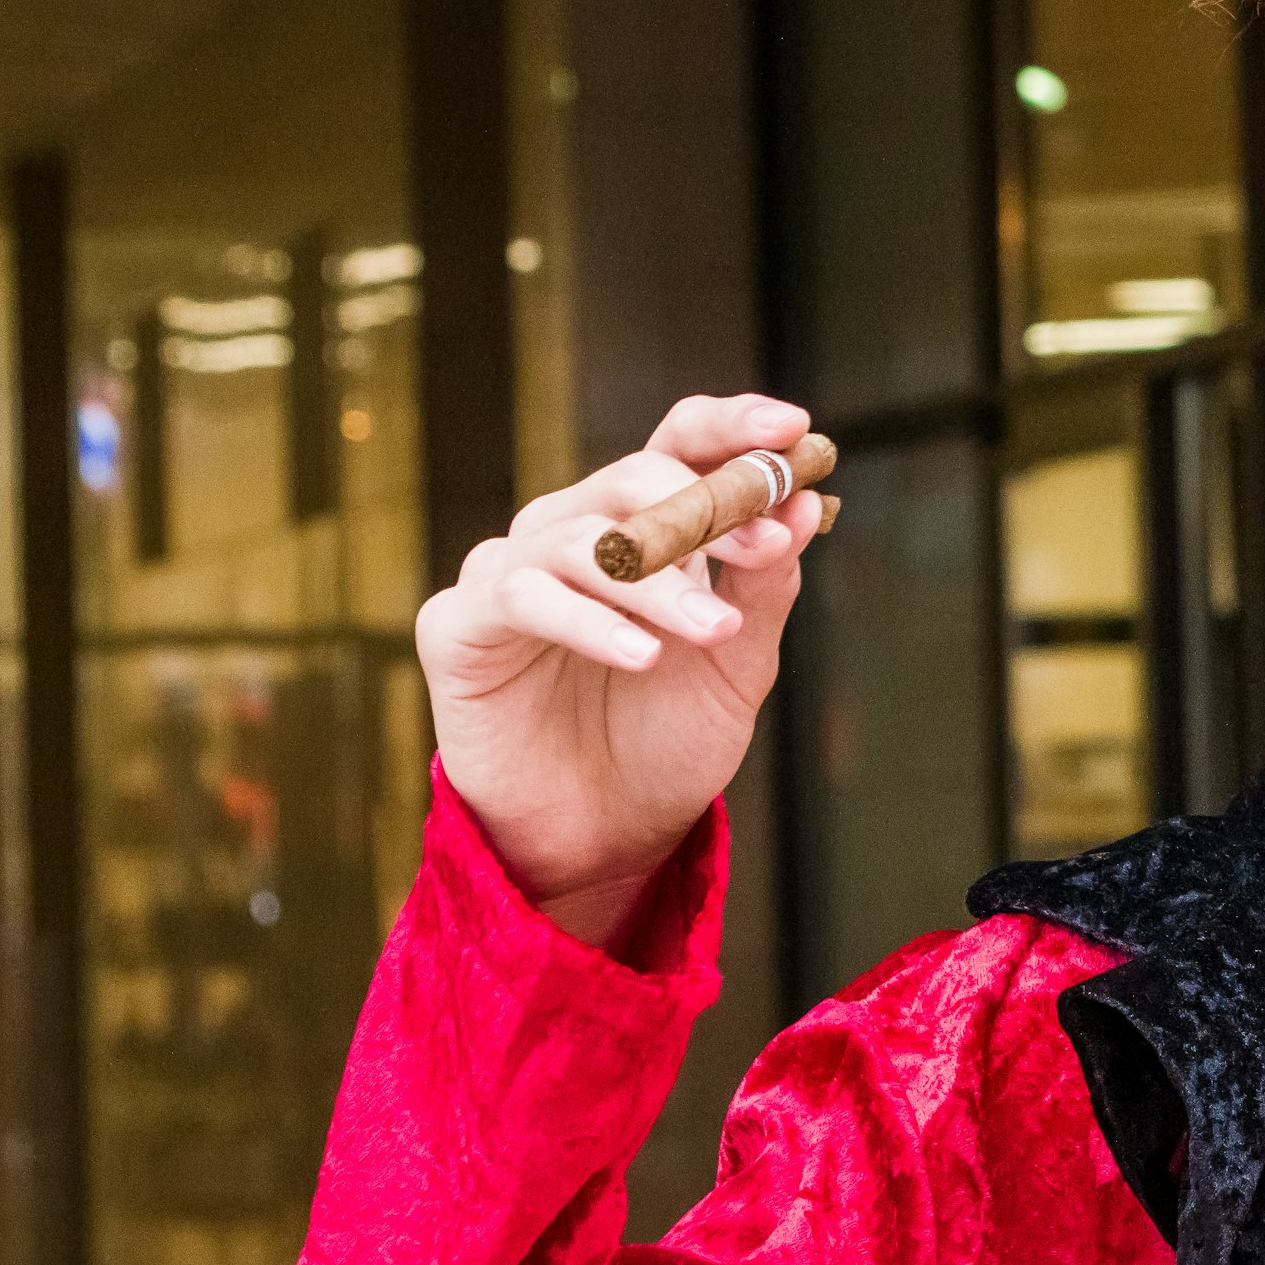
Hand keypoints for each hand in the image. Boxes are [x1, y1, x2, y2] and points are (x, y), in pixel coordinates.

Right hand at [416, 395, 825, 943]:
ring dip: (661, 581)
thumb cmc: (666, 741)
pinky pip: (520, 596)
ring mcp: (511, 572)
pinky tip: (641, 657)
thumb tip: (805, 505)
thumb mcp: (736, 665)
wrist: (602, 837)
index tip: (794, 428)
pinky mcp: (459, 624)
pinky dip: (587, 621)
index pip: (681, 444)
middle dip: (708, 506)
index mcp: (643, 528)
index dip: (733, 428)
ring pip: (584, 538)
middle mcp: (573, 532)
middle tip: (764, 545)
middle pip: (635, 476)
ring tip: (715, 630)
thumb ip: (764, 585)